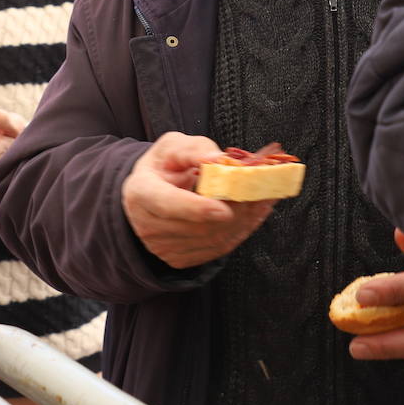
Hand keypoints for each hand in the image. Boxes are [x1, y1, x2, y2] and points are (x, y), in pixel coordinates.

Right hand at [121, 132, 275, 269]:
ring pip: (211, 240)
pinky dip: (240, 232)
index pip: (168, 205)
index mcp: (141, 192)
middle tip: (260, 192)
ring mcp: (162, 247)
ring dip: (243, 221)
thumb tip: (218, 159)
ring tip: (262, 200)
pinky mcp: (178, 258)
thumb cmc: (165, 165)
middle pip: (196, 226)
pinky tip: (253, 215)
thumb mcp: (174, 146)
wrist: (152, 191)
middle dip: (233, 210)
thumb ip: (195, 150)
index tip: (224, 208)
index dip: (196, 208)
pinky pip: (216, 250)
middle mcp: (148, 225)